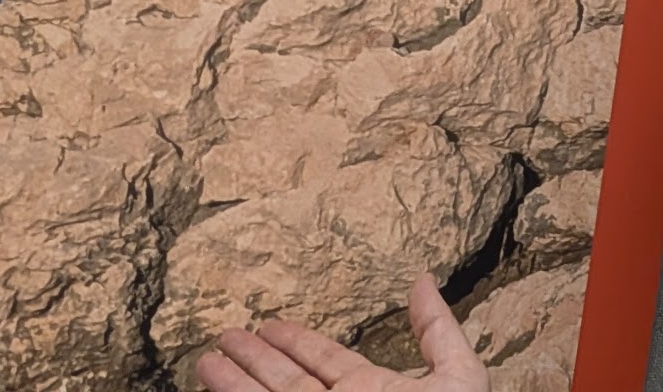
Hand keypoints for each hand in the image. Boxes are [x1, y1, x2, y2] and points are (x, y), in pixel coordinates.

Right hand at [196, 273, 488, 391]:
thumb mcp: (457, 378)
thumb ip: (437, 331)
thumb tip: (422, 281)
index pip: (324, 360)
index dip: (296, 340)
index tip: (269, 324)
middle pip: (285, 382)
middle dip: (253, 360)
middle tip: (226, 334)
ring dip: (235, 385)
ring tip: (206, 362)